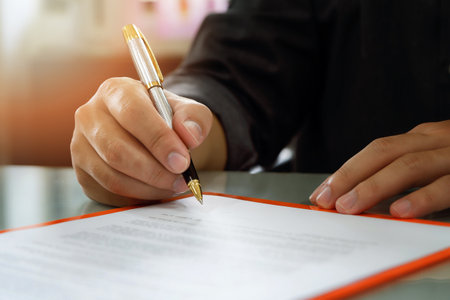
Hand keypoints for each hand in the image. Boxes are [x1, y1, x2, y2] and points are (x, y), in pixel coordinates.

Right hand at [71, 77, 221, 205]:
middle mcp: (90, 115)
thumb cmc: (166, 119)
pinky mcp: (82, 172)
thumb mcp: (187, 111)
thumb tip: (189, 135)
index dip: (158, 140)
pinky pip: (109, 191)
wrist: (150, 134)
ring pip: (112, 176)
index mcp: (114, 91)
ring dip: (148, 187)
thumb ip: (194, 117)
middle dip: (154, 171)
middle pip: (116, 150)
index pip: (132, 114)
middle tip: (181, 179)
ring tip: (173, 185)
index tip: (182, 161)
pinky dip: (138, 196)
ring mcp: (80, 145)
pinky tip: (157, 190)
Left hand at [309, 120, 449, 217]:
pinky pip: (446, 186)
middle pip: (383, 152)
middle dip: (349, 176)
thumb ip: (405, 174)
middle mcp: (434, 141)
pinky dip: (422, 198)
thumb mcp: (435, 162)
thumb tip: (360, 199)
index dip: (344, 172)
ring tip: (348, 207)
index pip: (374, 152)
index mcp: (420, 139)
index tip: (320, 194)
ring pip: (409, 165)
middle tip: (325, 201)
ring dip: (374, 186)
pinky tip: (400, 211)